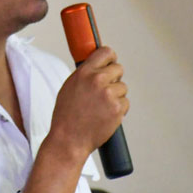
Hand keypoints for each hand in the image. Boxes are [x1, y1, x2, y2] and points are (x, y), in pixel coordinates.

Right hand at [48, 47, 128, 162]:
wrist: (69, 139)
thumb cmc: (66, 116)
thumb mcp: (70, 86)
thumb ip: (85, 74)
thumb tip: (98, 66)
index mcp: (85, 72)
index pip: (106, 52)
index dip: (110, 58)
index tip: (110, 62)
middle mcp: (97, 80)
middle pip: (118, 69)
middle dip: (114, 78)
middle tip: (106, 89)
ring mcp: (109, 94)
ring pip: (123, 87)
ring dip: (116, 96)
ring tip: (102, 107)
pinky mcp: (117, 109)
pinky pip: (125, 103)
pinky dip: (119, 109)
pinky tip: (106, 115)